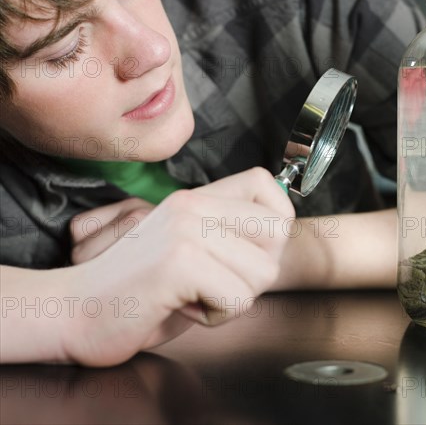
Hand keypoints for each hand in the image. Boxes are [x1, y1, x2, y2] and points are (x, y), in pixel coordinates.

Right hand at [61, 168, 293, 365]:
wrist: (74, 310)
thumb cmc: (137, 291)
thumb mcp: (186, 251)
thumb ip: (226, 236)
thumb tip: (276, 234)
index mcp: (194, 199)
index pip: (266, 184)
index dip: (276, 220)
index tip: (252, 251)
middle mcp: (192, 205)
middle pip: (277, 233)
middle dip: (256, 271)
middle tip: (216, 282)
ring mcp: (186, 230)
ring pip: (263, 272)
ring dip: (232, 298)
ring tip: (192, 295)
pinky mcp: (180, 261)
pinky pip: (238, 299)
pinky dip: (215, 316)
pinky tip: (181, 307)